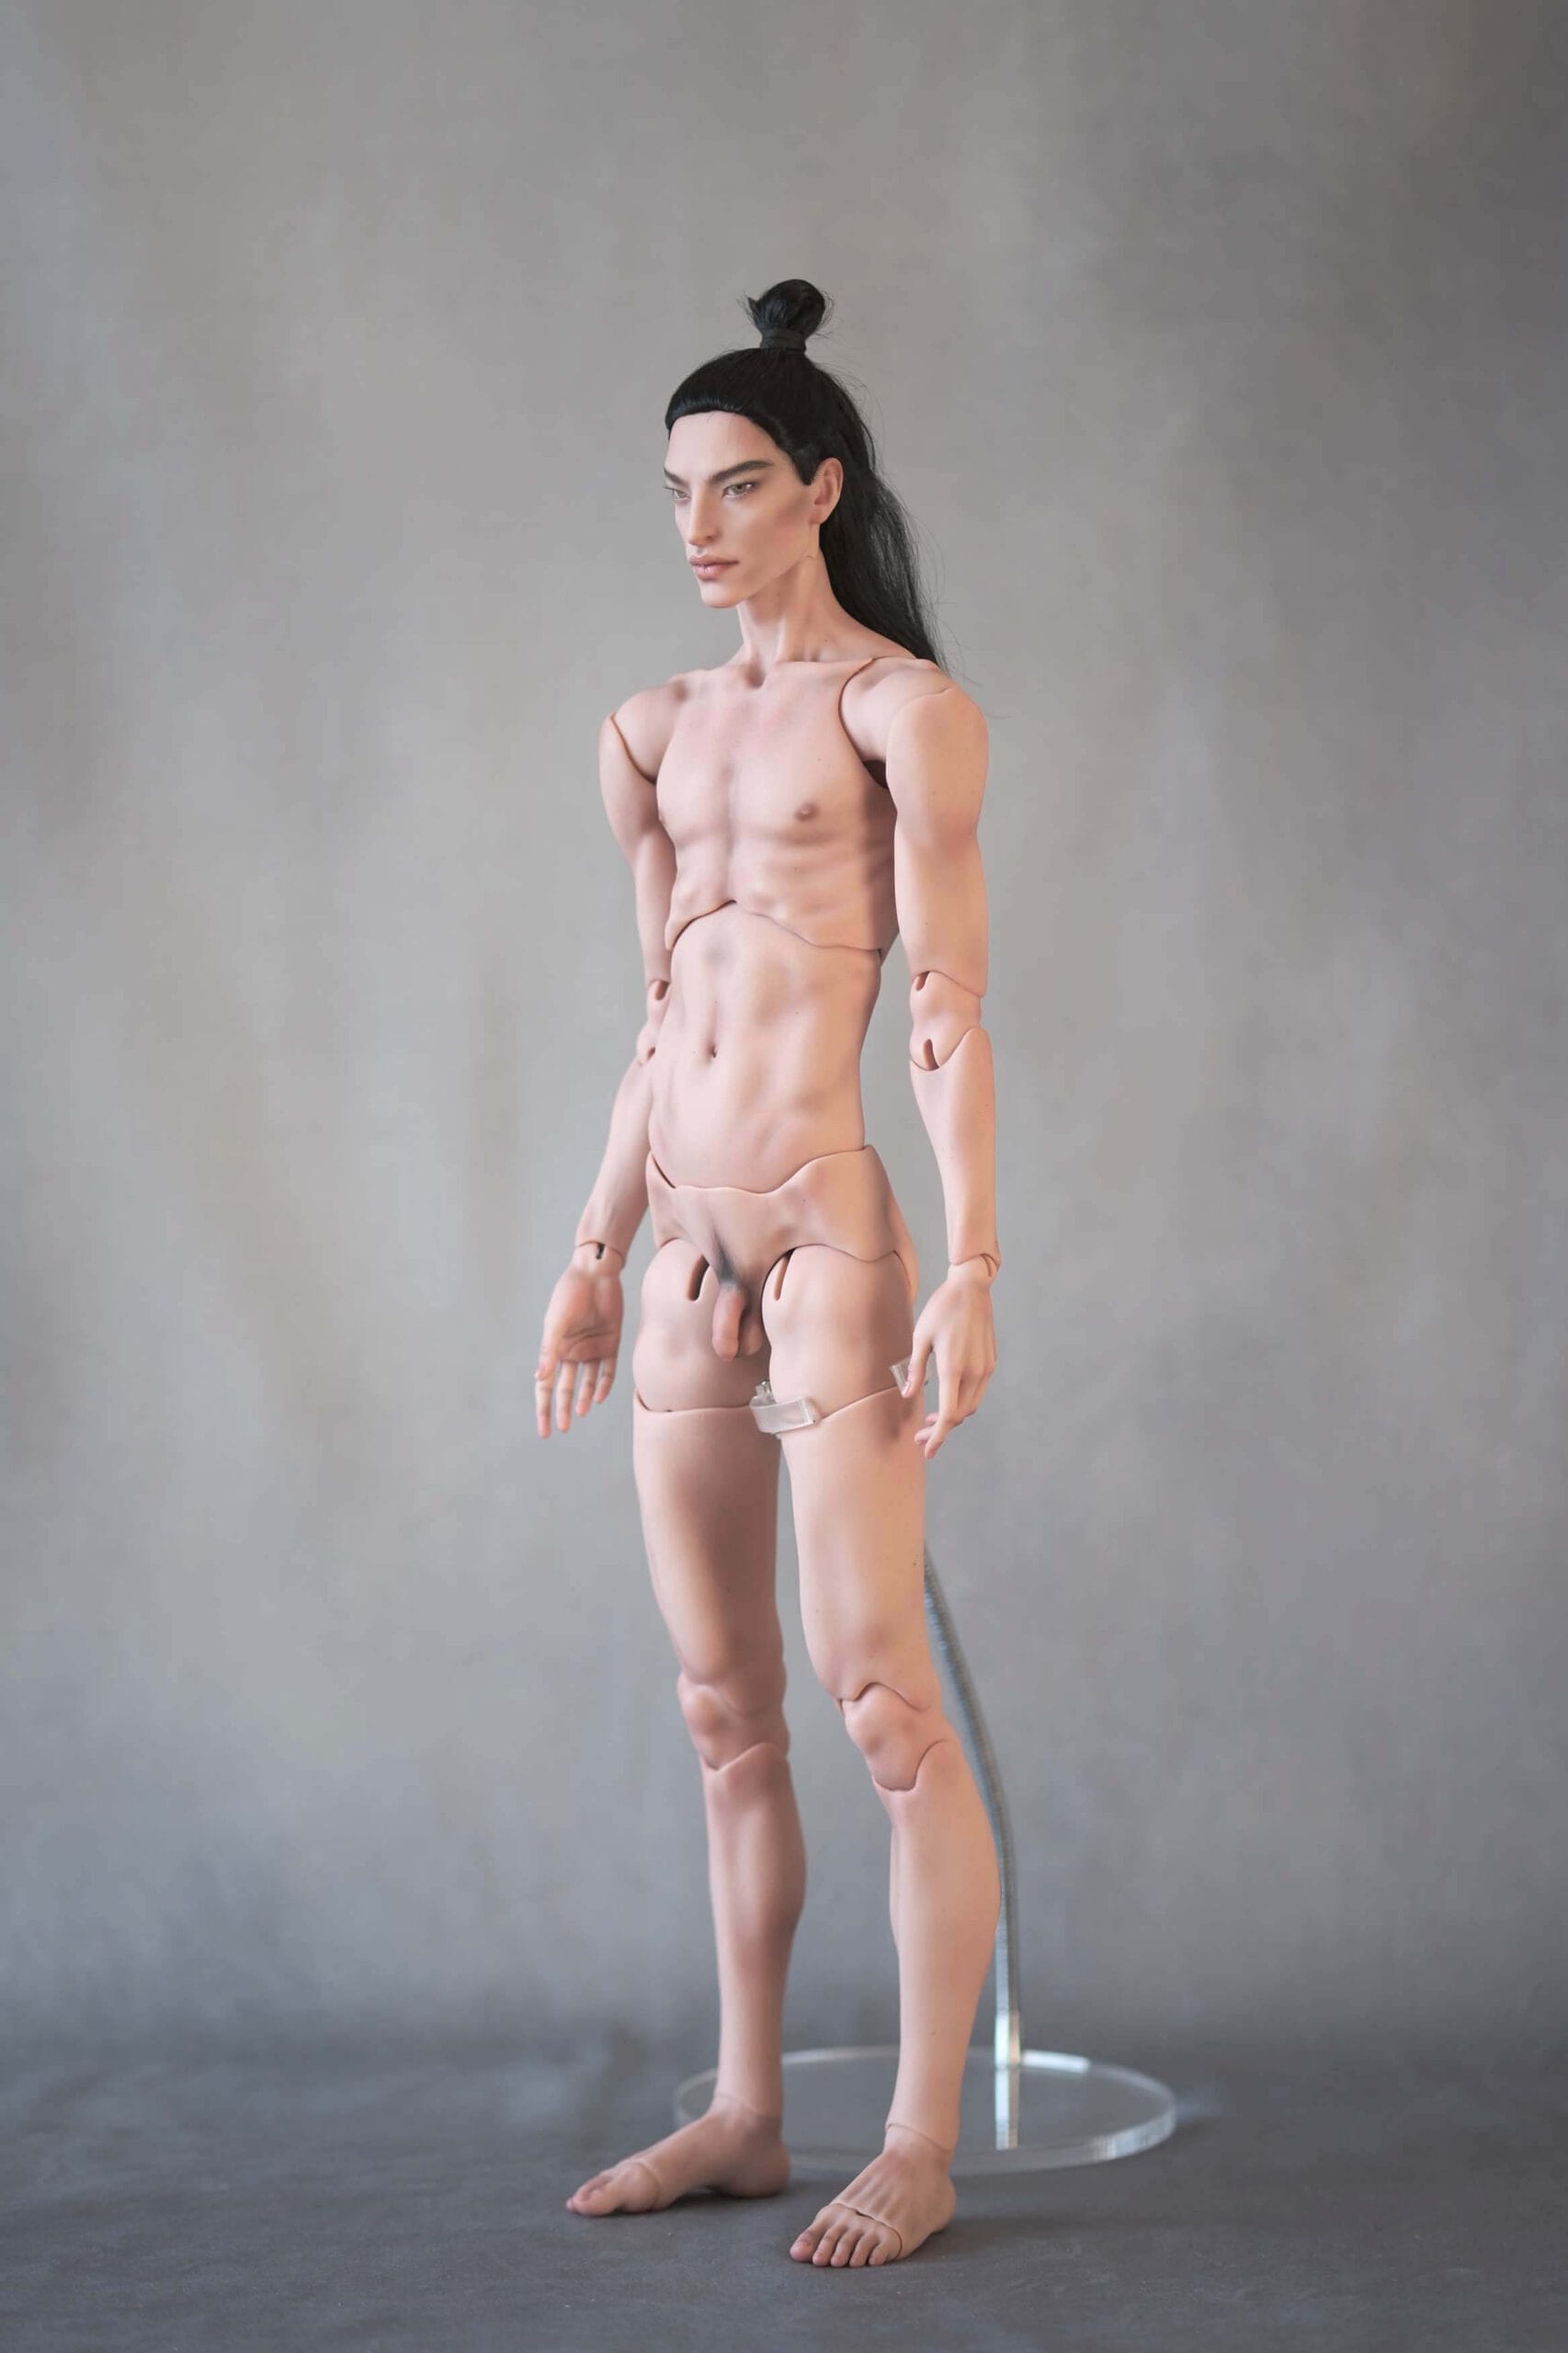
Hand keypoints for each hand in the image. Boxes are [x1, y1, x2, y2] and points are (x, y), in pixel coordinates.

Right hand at [535, 1247, 624, 1436]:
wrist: (595, 1272)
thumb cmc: (569, 1293)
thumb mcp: (556, 1323)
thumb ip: (549, 1350)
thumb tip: (539, 1378)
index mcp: (554, 1348)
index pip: (546, 1385)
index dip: (543, 1407)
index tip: (543, 1429)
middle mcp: (573, 1351)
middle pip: (566, 1388)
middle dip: (563, 1409)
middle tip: (562, 1429)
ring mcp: (592, 1348)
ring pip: (588, 1382)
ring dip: (584, 1398)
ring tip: (581, 1413)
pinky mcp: (611, 1342)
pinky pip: (608, 1370)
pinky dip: (603, 1384)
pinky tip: (599, 1397)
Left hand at [899, 1261, 995, 1460]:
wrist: (971, 1288)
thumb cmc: (941, 1309)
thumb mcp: (920, 1336)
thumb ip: (915, 1368)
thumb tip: (908, 1395)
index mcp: (953, 1368)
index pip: (948, 1414)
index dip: (938, 1436)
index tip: (927, 1449)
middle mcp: (974, 1372)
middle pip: (960, 1415)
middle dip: (941, 1431)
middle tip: (920, 1436)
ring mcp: (985, 1368)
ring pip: (970, 1405)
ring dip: (953, 1417)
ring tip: (932, 1420)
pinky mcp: (990, 1362)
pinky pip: (977, 1391)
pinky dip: (962, 1402)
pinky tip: (947, 1398)